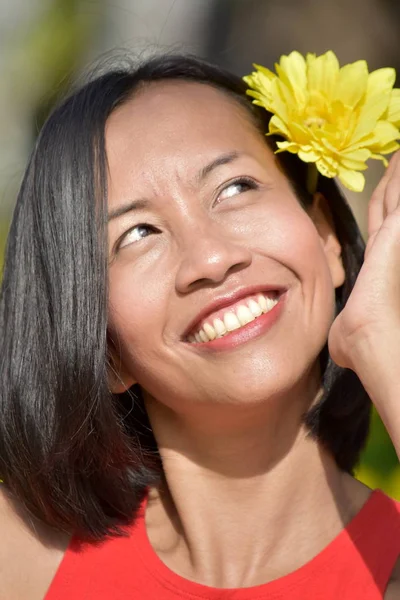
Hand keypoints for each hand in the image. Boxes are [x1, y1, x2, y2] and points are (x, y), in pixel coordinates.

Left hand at [328, 151, 399, 372]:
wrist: (367, 337)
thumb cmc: (361, 337)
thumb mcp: (349, 330)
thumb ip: (348, 328)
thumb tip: (342, 347)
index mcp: (378, 262)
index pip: (383, 222)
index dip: (385, 199)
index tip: (387, 179)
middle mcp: (390, 245)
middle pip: (391, 201)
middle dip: (394, 177)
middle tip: (396, 151)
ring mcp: (396, 237)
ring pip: (397, 192)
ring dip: (398, 171)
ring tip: (397, 147)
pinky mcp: (398, 230)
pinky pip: (398, 194)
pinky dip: (399, 176)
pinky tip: (398, 156)